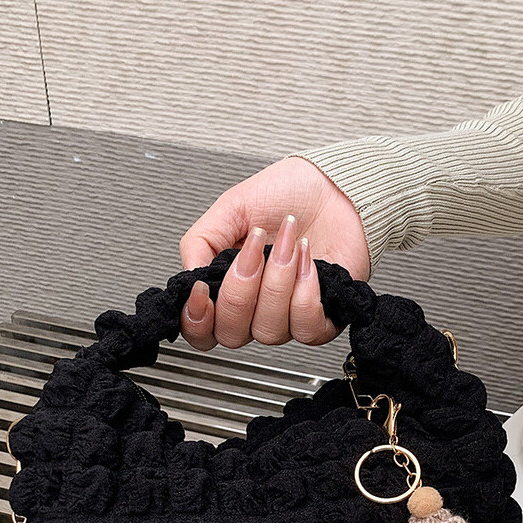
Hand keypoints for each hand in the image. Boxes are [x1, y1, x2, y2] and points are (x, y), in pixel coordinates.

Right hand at [178, 157, 369, 349]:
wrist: (334, 186)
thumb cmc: (287, 195)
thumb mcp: (230, 209)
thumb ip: (200, 243)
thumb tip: (188, 276)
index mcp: (226, 288)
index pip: (201, 331)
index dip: (196, 321)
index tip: (201, 289)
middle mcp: (254, 310)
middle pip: (231, 335)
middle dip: (240, 290)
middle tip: (255, 248)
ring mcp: (286, 318)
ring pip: (268, 331)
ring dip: (277, 282)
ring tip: (289, 243)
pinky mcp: (321, 320)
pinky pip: (305, 329)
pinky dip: (305, 293)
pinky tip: (307, 262)